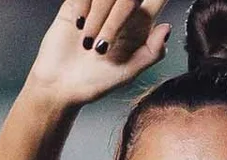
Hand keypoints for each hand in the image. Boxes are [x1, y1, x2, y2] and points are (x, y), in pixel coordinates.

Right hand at [27, 0, 172, 106]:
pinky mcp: (77, 3)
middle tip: (102, 47)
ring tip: (87, 44)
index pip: (156, 0)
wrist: (59, 84)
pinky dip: (82, 8)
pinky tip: (78, 25)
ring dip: (97, 19)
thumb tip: (167, 28)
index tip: (142, 7)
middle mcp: (122, 12)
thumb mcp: (128, 72)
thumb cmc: (95, 82)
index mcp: (141, 26)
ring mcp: (99, 7)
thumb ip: (152, 52)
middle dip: (116, 20)